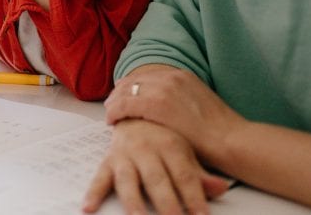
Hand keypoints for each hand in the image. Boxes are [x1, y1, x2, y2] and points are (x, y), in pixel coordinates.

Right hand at [83, 119, 229, 214]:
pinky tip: (88, 207)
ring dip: (133, 202)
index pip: (185, 175)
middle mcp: (147, 149)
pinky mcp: (109, 159)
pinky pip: (100, 177)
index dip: (194, 196)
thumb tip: (222, 188)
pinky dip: (93, 192)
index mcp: (170, 144)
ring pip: (129, 181)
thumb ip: (200, 173)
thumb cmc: (163, 132)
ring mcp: (126, 154)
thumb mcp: (185, 149)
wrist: (135, 105)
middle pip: (158, 180)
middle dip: (167, 204)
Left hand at [105, 65, 243, 169]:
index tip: (122, 95)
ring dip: (115, 102)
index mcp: (182, 75)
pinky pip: (126, 105)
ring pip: (126, 91)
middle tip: (110, 104)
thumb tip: (169, 107)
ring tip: (109, 114)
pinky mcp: (157, 105)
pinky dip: (115, 112)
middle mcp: (171, 77)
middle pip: (134, 80)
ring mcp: (164, 88)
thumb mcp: (199, 104)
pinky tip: (112, 121)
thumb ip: (182, 100)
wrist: (232, 140)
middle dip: (119, 92)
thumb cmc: (220, 132)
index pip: (147, 76)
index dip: (131, 86)